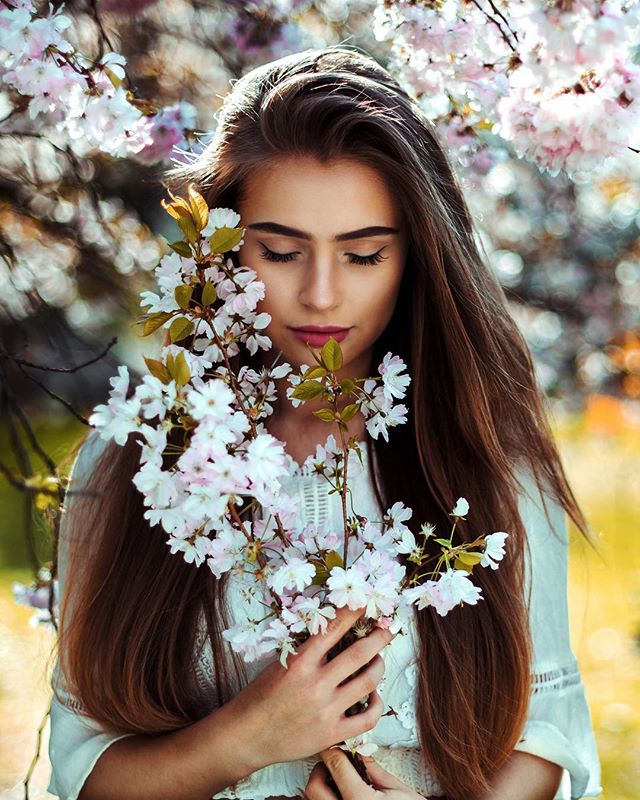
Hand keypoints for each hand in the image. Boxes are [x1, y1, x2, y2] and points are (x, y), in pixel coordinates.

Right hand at [228, 605, 393, 768]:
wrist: (246, 736)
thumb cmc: (260, 697)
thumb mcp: (279, 663)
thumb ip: (307, 651)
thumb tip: (334, 632)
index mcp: (300, 662)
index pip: (333, 628)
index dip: (353, 612)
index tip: (365, 602)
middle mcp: (315, 684)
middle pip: (359, 654)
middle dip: (378, 637)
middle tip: (387, 628)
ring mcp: (326, 710)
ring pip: (367, 682)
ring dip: (379, 665)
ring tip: (379, 659)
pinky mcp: (332, 734)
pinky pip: (367, 718)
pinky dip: (377, 704)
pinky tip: (375, 695)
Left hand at [305, 747, 427, 799]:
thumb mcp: (398, 790)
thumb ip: (375, 770)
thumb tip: (360, 752)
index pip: (335, 764)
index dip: (334, 749)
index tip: (335, 744)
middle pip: (313, 786)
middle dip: (321, 769)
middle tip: (336, 763)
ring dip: (322, 787)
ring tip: (340, 782)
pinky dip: (327, 799)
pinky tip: (342, 795)